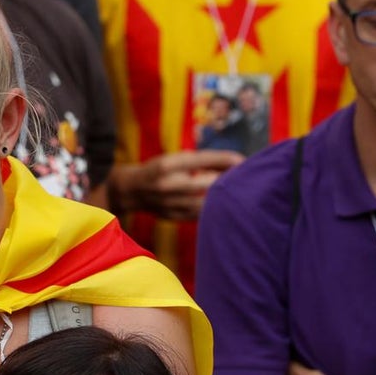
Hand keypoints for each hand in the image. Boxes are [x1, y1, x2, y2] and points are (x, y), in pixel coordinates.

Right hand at [111, 149, 243, 220]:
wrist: (132, 191)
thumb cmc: (158, 170)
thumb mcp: (173, 158)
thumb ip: (198, 161)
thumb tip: (232, 163)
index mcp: (167, 165)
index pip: (202, 160)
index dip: (225, 159)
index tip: (242, 160)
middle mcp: (168, 184)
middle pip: (208, 183)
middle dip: (229, 179)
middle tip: (243, 176)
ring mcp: (170, 203)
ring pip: (207, 202)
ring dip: (223, 197)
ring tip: (234, 192)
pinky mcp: (173, 216)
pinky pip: (200, 214)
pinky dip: (211, 209)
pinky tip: (219, 204)